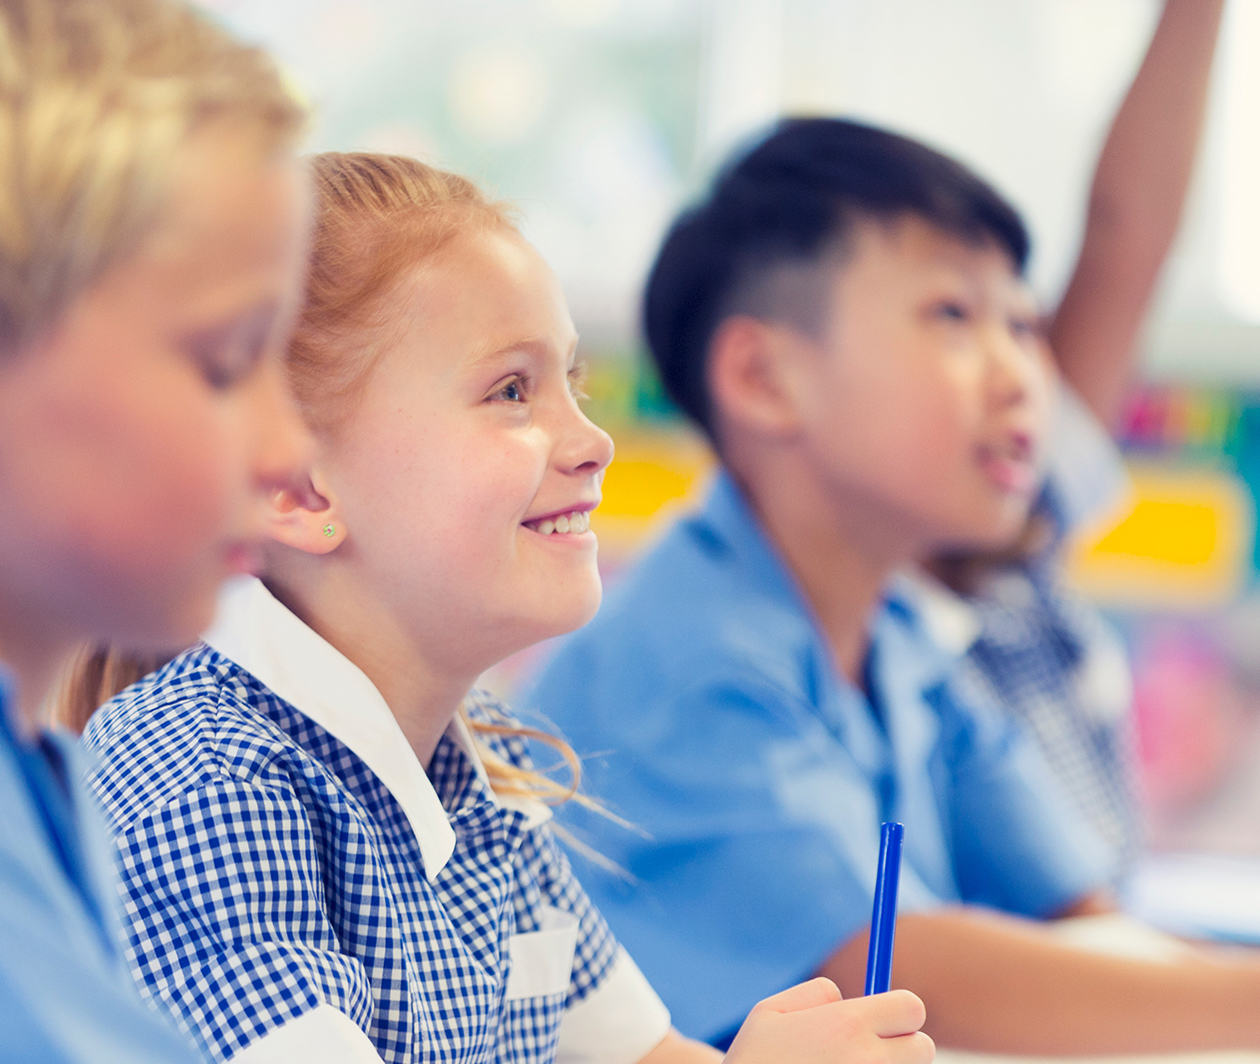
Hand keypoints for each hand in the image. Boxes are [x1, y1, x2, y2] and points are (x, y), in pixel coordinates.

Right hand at [723, 978, 932, 1063]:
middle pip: (922, 1047)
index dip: (898, 1011)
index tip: (882, 1020)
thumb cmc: (754, 1063)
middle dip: (902, 1046)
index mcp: (847, 1026)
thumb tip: (847, 997)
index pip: (911, 1007)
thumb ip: (815, 994)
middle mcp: (869, 1061)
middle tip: (871, 1052)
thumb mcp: (769, 1013)